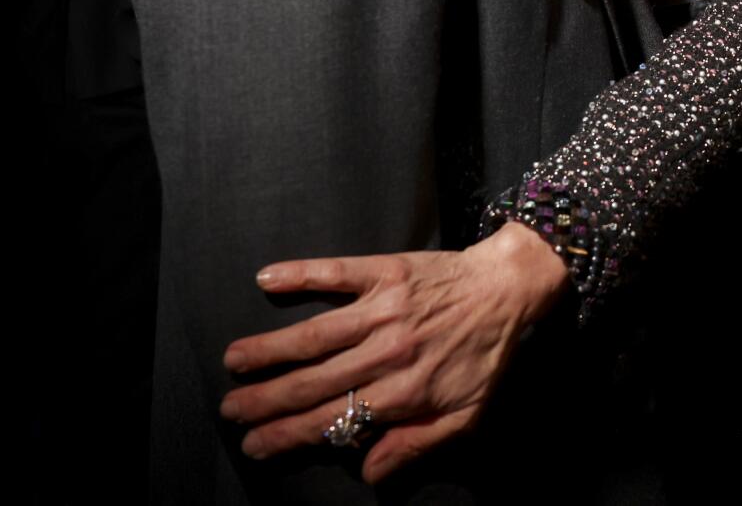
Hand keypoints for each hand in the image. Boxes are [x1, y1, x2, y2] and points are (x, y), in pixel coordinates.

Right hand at [219, 221, 569, 482]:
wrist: (510, 289)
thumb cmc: (488, 355)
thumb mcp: (466, 415)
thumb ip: (416, 444)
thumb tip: (368, 471)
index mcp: (406, 391)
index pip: (333, 419)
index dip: (288, 435)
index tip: (255, 444)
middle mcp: (389, 352)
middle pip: (314, 382)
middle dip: (266, 400)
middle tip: (230, 410)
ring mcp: (385, 310)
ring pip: (315, 334)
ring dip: (269, 349)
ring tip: (233, 360)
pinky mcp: (386, 271)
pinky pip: (336, 273)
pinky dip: (301, 275)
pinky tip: (267, 279)